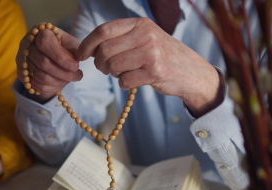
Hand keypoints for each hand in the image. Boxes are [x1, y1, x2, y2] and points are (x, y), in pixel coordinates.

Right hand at [16, 23, 82, 102]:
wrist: (51, 56)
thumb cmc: (64, 47)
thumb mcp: (71, 44)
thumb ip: (74, 51)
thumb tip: (75, 62)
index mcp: (40, 31)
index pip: (45, 43)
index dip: (61, 57)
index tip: (75, 66)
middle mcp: (26, 43)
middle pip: (43, 63)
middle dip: (64, 73)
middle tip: (78, 75)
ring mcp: (21, 59)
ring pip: (41, 76)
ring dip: (60, 81)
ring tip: (71, 79)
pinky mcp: (21, 73)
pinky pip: (37, 86)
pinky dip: (52, 88)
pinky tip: (61, 84)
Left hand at [77, 18, 222, 115]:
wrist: (190, 71)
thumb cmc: (162, 55)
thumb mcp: (145, 37)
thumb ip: (122, 37)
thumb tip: (90, 46)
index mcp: (140, 24)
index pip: (104, 30)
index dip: (87, 43)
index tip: (81, 54)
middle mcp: (146, 35)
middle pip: (105, 50)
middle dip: (99, 63)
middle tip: (104, 68)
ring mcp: (151, 53)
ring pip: (112, 66)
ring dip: (113, 74)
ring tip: (123, 73)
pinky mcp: (154, 72)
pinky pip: (124, 80)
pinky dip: (124, 84)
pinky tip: (133, 80)